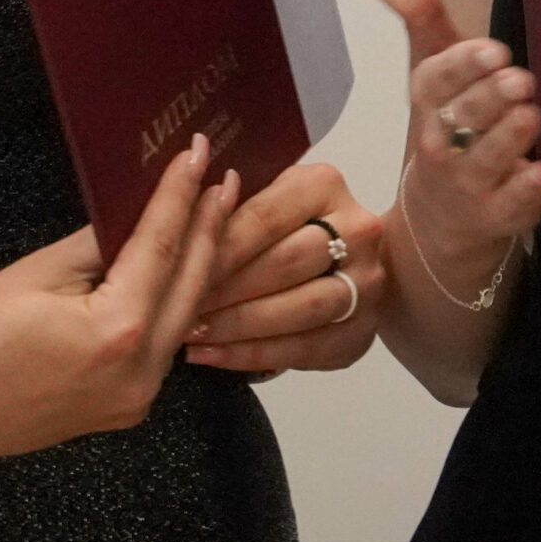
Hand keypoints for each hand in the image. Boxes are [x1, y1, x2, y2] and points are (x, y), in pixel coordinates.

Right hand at [0, 133, 235, 461]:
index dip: (180, 194)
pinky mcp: (131, 408)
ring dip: (200, 264)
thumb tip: (140, 211)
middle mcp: (142, 368)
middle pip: (191, 282)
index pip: (162, 245)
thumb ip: (100, 242)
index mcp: (117, 330)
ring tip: (213, 214)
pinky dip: (178, 304)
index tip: (199, 152)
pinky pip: (167, 345)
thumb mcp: (38, 273)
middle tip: (224, 178)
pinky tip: (186, 270)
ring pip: (186, 315)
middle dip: (209, 225)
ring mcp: (140, 395)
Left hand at [186, 161, 384, 372]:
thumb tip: (180, 206)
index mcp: (325, 185)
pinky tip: (214, 355)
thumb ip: (228, 207)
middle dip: (226, 291)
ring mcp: (366, 283)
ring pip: (299, 309)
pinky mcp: (362, 331)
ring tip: (192, 334)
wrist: (344, 260)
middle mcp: (358, 230)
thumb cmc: (283, 228)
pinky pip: (304, 349)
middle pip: (285, 264)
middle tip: (178, 309)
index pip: (264, 218)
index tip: (173, 272)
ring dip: (238, 326)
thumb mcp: (260, 200)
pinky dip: (253, 355)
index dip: (216, 249)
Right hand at [370, 0, 540, 288]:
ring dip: (509, 138)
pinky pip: (511, 205)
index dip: (463, 65)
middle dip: (490, 98)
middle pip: (461, 119)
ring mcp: (467, 186)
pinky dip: (528, 191)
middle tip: (520, 79)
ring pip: (485, 161)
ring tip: (531, 115)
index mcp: (427, 101)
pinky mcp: (496, 217)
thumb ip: (417, 12)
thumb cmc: (447, 126)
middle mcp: (440, 144)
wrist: (440, 219)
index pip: (436, 80)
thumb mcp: (433, 68)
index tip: (493, 50)